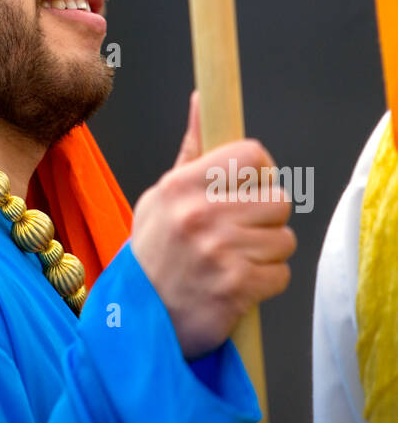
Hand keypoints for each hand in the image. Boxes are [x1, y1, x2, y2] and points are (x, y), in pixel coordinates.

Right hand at [130, 91, 295, 358]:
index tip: (250, 189)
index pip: (253, 155)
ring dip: (267, 254)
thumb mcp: (161, 198)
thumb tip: (202, 100)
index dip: (260, 173)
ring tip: (237, 261)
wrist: (137, 322)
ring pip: (284, 239)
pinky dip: (266, 283)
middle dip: (267, 219)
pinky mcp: (235, 288)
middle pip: (279, 198)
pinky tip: (239, 285)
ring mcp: (218, 251)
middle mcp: (200, 213)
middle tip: (243, 233)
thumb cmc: (154, 255)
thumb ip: (192, 151)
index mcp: (183, 185)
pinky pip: (281, 275)